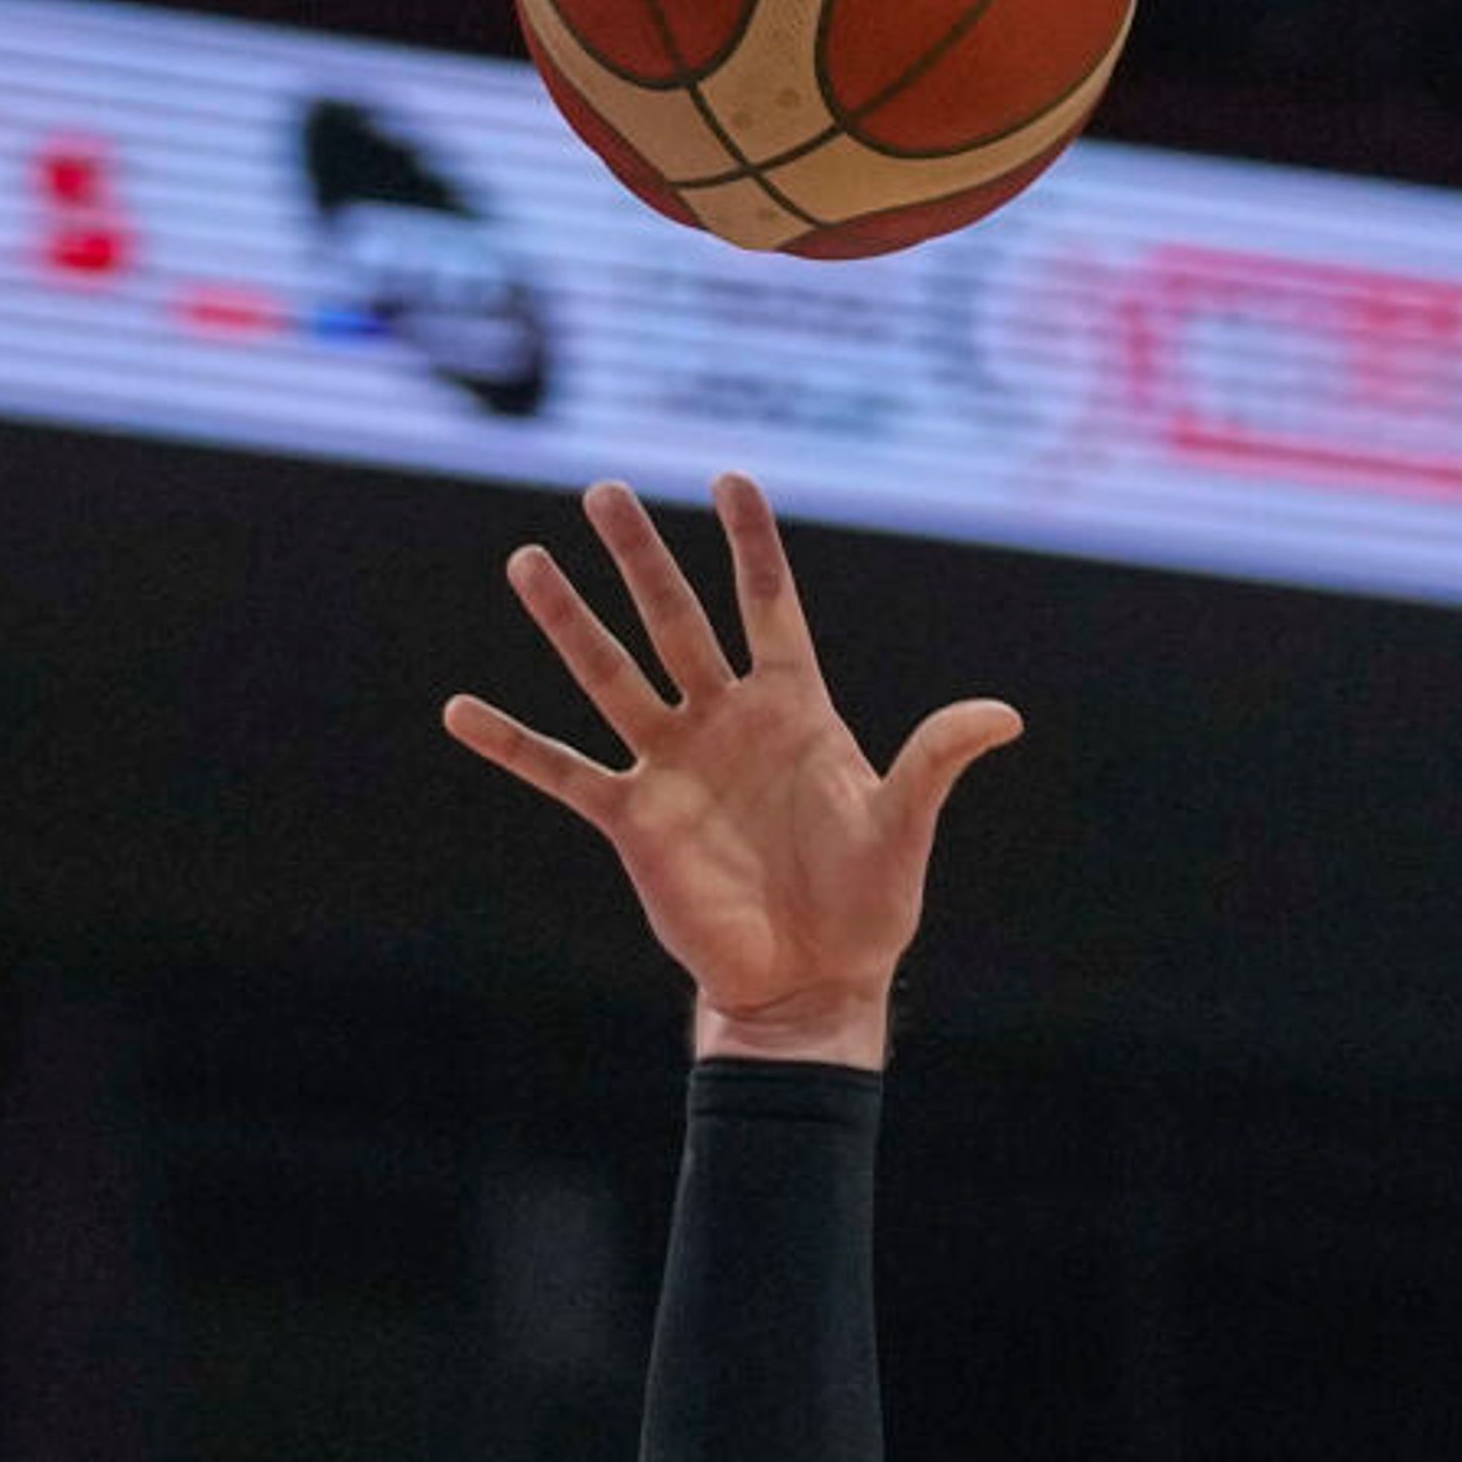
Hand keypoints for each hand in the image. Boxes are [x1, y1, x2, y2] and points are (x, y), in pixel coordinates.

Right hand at [441, 470, 1019, 1060]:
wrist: (811, 984)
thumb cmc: (868, 908)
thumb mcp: (904, 827)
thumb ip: (935, 760)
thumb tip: (1003, 717)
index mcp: (793, 707)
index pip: (767, 604)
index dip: (750, 543)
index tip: (728, 477)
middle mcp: (724, 721)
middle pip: (675, 620)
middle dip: (640, 557)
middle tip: (603, 489)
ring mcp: (672, 766)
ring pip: (610, 676)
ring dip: (567, 622)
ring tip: (526, 561)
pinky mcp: (632, 821)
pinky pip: (561, 773)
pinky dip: (511, 744)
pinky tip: (458, 710)